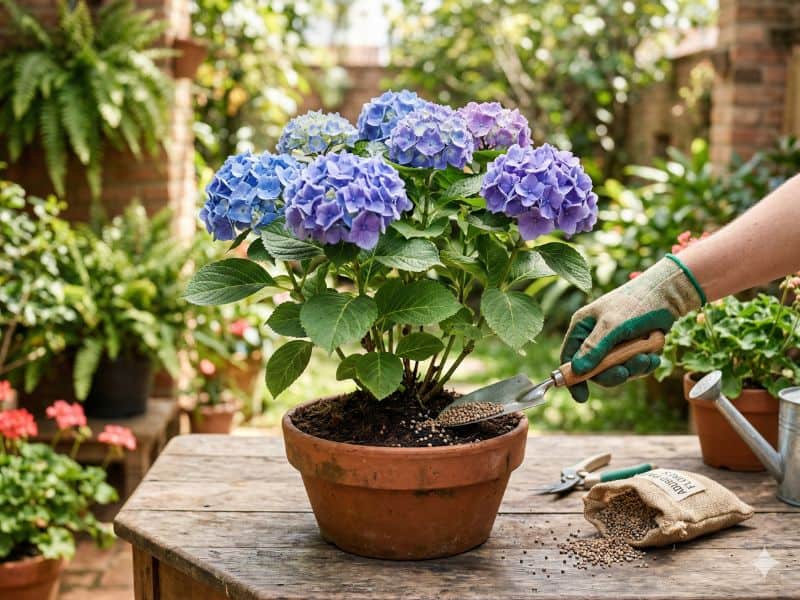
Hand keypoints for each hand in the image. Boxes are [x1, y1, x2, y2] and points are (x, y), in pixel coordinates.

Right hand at [560, 255, 704, 401]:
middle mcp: (595, 337)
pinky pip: (633, 367)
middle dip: (612, 373)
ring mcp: (614, 344)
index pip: (569, 357)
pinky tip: (653, 355)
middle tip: (626, 372)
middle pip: (594, 370)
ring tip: (646, 357)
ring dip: (633, 368)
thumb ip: (594, 348)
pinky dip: (644, 365)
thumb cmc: (636, 303)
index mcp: (583, 327)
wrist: (668, 295)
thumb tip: (577, 370)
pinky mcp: (631, 348)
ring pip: (616, 371)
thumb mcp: (613, 325)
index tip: (581, 396)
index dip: (573, 377)